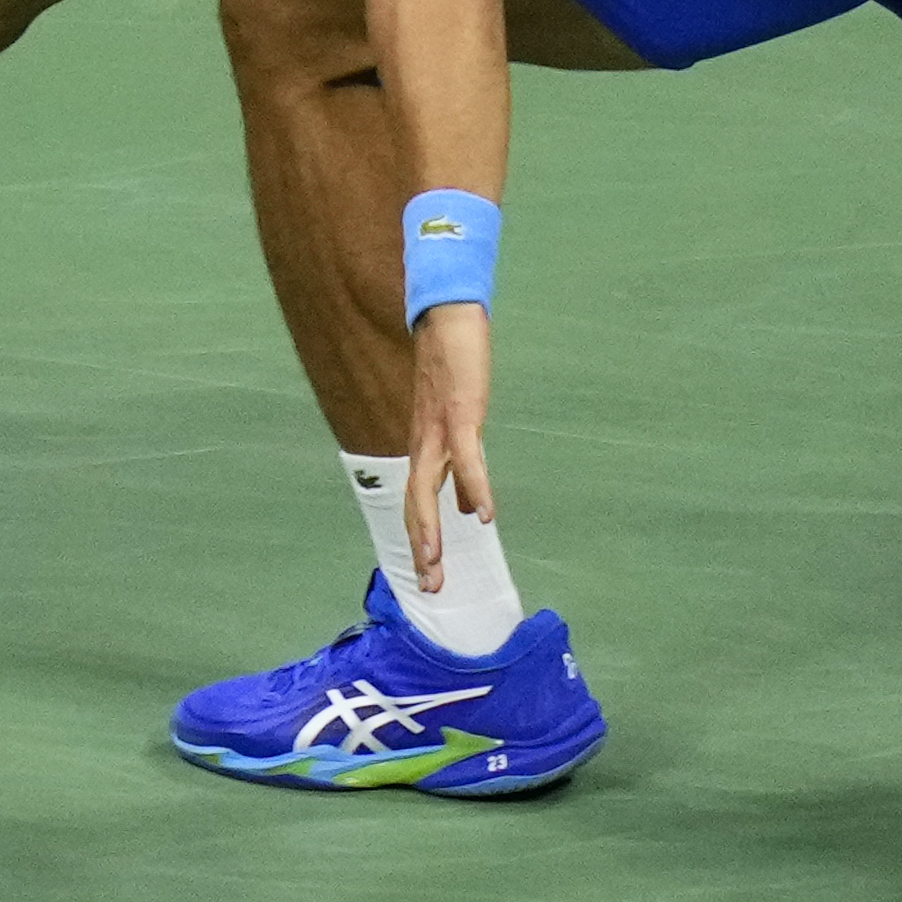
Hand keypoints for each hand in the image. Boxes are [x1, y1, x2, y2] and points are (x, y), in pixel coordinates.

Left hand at [402, 302, 493, 592]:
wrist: (446, 315)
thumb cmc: (452, 365)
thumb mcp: (458, 423)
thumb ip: (461, 467)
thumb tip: (469, 510)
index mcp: (425, 447)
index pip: (416, 502)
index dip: (420, 540)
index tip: (427, 576)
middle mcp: (425, 442)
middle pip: (416, 504)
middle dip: (422, 547)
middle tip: (429, 586)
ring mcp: (439, 428)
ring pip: (428, 487)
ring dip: (432, 528)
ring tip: (437, 563)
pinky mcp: (461, 411)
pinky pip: (467, 457)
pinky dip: (475, 486)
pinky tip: (485, 514)